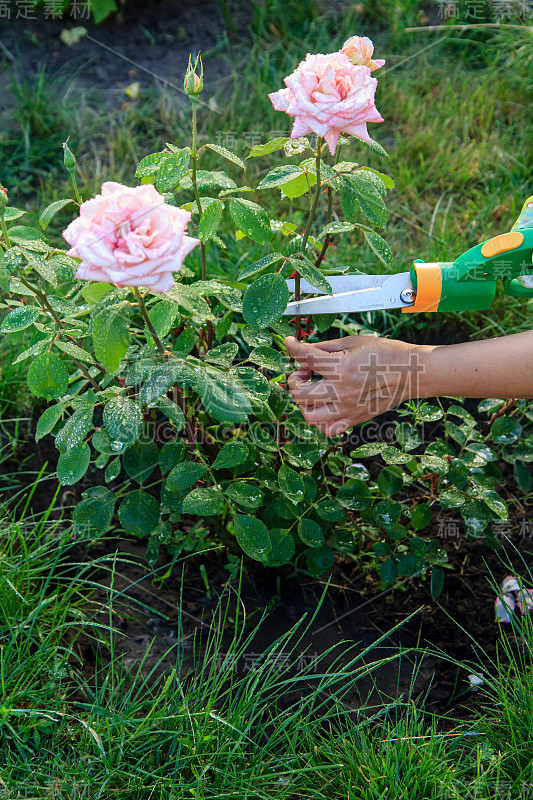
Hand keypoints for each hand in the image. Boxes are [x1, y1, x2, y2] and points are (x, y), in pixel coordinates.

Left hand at [284, 335, 424, 434]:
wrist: (411, 372)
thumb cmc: (386, 353)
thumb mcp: (353, 342)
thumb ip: (325, 347)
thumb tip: (305, 348)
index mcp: (340, 368)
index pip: (304, 357)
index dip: (291, 347)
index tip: (289, 342)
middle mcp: (341, 391)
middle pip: (299, 393)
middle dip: (294, 380)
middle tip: (302, 371)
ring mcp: (347, 408)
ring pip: (309, 415)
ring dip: (303, 402)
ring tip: (311, 391)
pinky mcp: (355, 418)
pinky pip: (328, 429)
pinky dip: (320, 421)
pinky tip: (323, 407)